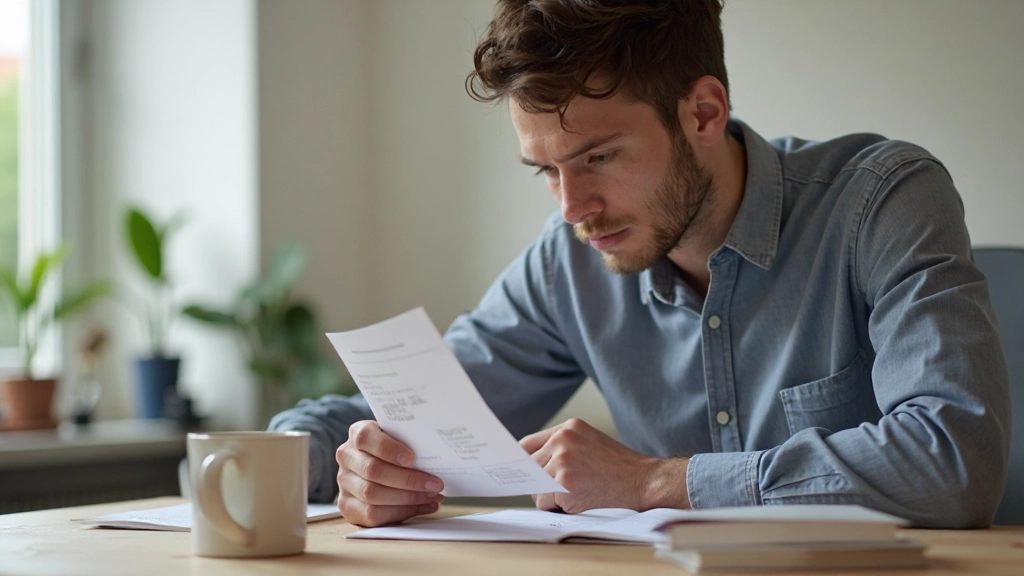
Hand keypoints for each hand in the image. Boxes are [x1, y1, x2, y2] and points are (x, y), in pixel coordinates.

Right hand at [336, 420, 444, 526]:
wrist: (378, 465)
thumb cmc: (396, 449)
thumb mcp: (400, 438)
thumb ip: (410, 441)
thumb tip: (438, 451)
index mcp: (358, 433)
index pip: (366, 438)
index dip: (388, 449)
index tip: (411, 458)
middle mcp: (347, 457)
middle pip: (373, 470)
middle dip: (408, 480)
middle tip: (435, 484)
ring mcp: (344, 483)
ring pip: (372, 495)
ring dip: (408, 498)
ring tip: (432, 496)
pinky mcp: (347, 506)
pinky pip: (372, 515)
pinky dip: (401, 512)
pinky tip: (422, 506)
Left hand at [520, 418, 689, 512]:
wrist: (644, 480)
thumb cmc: (619, 466)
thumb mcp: (589, 442)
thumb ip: (562, 447)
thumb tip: (530, 464)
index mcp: (568, 427)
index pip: (527, 444)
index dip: (523, 462)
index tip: (521, 473)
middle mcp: (562, 439)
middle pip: (530, 467)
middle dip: (542, 482)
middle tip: (566, 488)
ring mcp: (562, 460)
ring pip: (536, 487)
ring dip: (551, 496)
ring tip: (578, 492)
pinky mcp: (565, 483)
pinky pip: (544, 502)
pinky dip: (557, 507)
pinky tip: (579, 500)